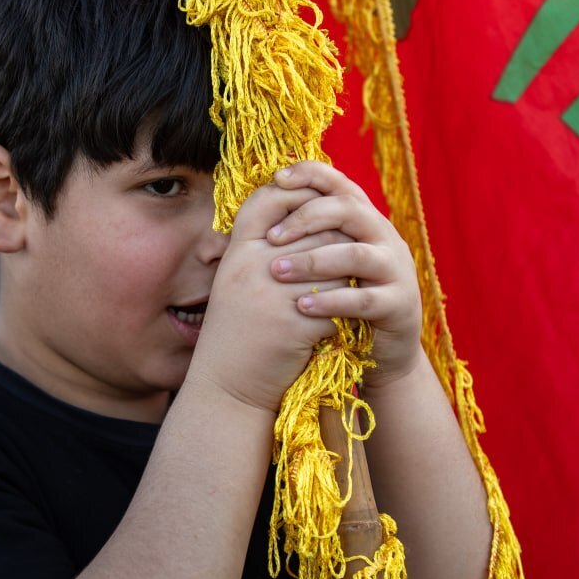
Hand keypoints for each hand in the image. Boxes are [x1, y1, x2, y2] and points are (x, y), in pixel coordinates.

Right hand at [189, 184, 353, 413]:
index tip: (319, 204)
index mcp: (238, 252)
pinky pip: (337, 307)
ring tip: (350, 290)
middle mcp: (252, 267)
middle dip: (338, 244)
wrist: (228, 385)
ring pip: (335, 268)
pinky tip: (341, 323)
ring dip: (347, 281)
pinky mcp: (295, 327)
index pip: (270, 198)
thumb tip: (306, 213)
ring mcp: (274, 296)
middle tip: (349, 257)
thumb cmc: (237, 329)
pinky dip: (343, 315)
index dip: (299, 193)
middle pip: (316, 231)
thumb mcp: (237, 280)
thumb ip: (262, 248)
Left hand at [265, 161, 423, 390]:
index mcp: (364, 221)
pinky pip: (364, 299)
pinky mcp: (399, 305)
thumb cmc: (343, 300)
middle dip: (306, 218)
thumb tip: (261, 204)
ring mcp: (396, 270)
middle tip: (270, 238)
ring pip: (356, 254)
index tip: (277, 178)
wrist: (384, 350)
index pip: (341, 184)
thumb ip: (306, 236)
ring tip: (277, 272)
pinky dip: (331, 300)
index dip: (311, 174)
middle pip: (349, 209)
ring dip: (313, 261)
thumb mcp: (327, 263)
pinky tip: (301, 306)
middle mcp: (384, 237)